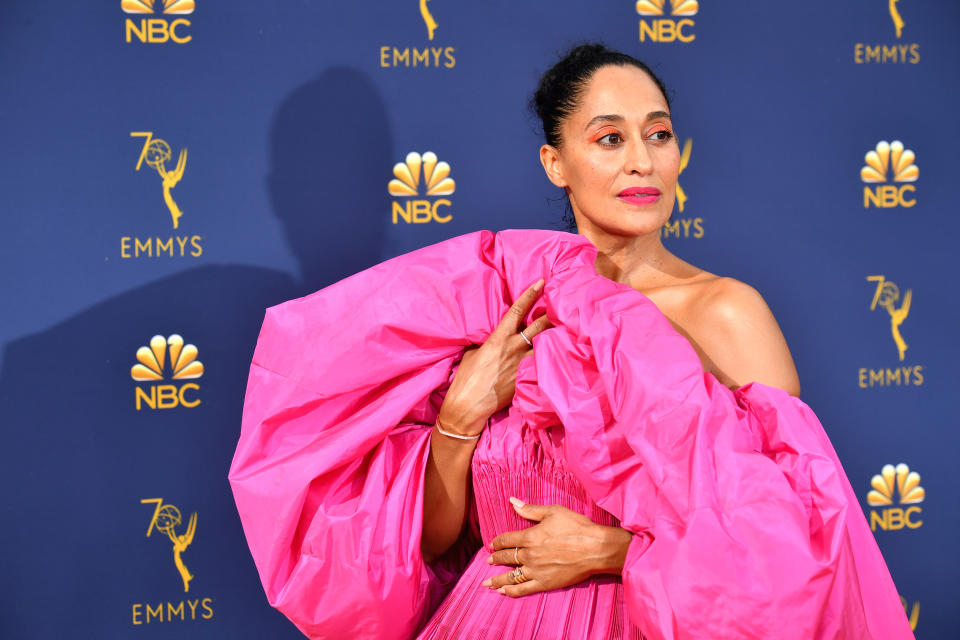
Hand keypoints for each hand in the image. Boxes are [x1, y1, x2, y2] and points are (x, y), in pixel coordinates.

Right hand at [437, 278, 551, 434]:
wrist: (469, 404)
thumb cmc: (466, 378)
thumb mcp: (473, 352)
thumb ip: (489, 342)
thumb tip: (496, 339)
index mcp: (499, 337)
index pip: (517, 310)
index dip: (530, 294)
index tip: (542, 282)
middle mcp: (515, 347)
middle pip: (540, 325)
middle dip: (552, 312)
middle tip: (565, 302)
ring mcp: (524, 363)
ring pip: (547, 344)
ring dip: (556, 336)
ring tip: (569, 329)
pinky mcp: (528, 378)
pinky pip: (544, 364)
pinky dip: (552, 358)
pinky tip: (562, 355)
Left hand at [481, 497, 632, 596]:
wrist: (595, 548)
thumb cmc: (577, 527)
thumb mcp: (553, 512)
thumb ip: (530, 510)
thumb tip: (512, 502)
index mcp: (530, 536)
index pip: (507, 539)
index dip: (497, 542)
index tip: (492, 544)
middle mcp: (530, 555)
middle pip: (507, 557)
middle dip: (496, 559)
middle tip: (489, 560)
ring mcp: (536, 571)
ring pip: (511, 576)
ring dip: (497, 579)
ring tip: (487, 582)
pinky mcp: (546, 583)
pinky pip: (524, 589)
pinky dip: (511, 591)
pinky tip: (503, 592)